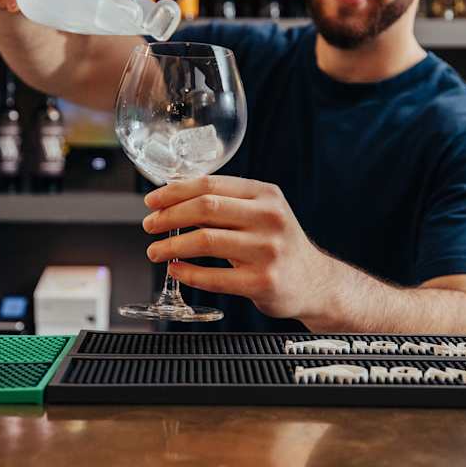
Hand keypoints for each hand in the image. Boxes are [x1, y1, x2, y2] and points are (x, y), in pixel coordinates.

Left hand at [142, 176, 332, 320]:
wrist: (316, 282)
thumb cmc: (279, 244)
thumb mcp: (263, 213)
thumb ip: (227, 203)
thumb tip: (174, 196)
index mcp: (266, 195)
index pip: (211, 184)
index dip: (175, 191)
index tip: (152, 200)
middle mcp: (270, 218)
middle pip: (206, 208)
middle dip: (169, 215)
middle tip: (149, 224)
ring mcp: (267, 251)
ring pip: (205, 240)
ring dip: (171, 245)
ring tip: (155, 251)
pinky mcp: (262, 282)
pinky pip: (214, 277)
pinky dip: (188, 273)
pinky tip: (176, 269)